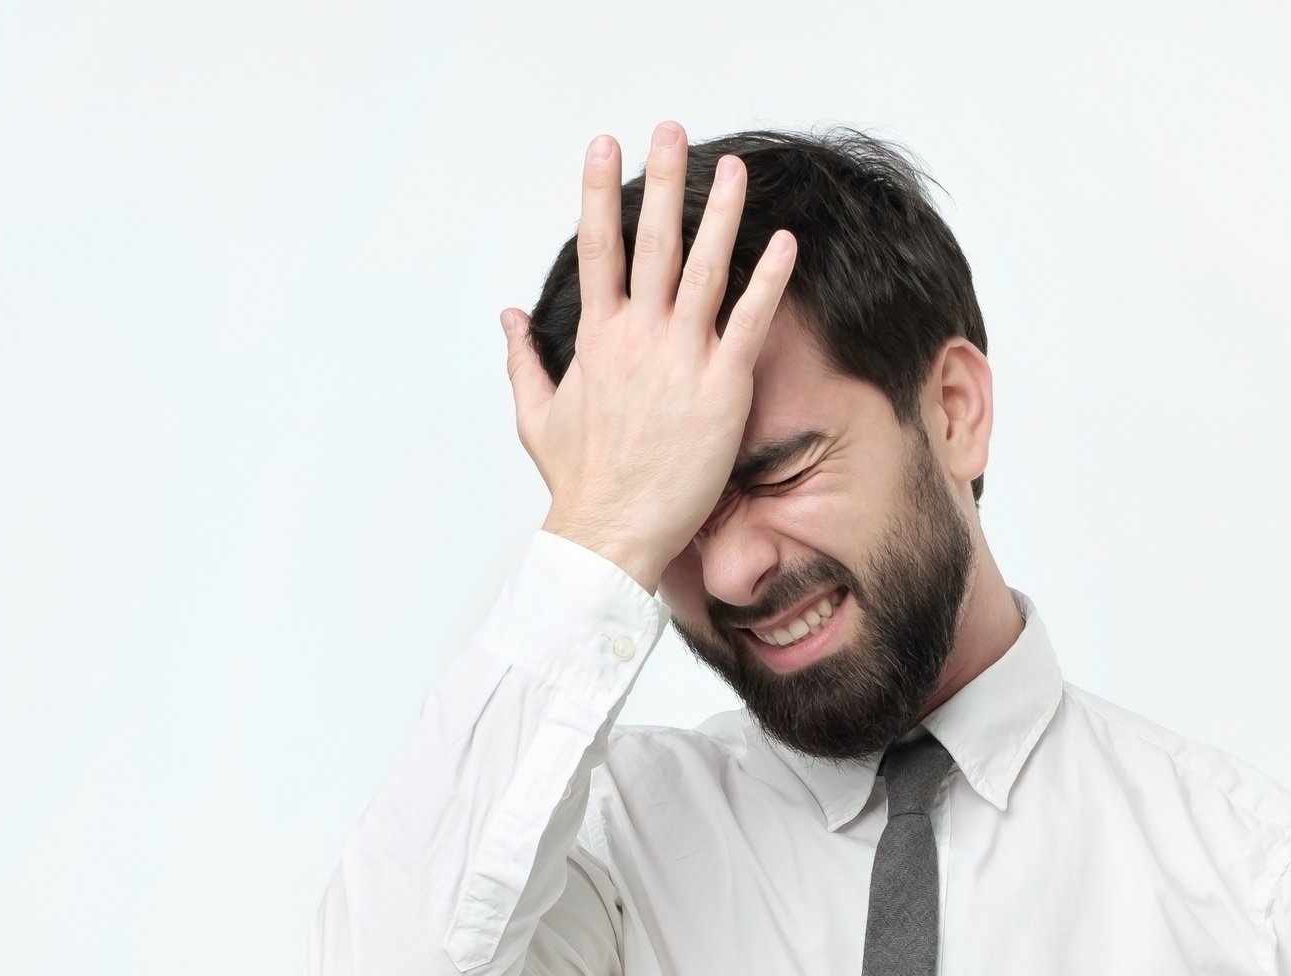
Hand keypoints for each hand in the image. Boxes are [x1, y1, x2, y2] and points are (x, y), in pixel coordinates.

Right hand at [500, 120, 797, 593]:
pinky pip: (748, 321)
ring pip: (704, 269)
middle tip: (670, 129)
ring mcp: (680, 359)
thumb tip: (508, 317)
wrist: (610, 532)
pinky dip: (767, 280)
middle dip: (661, 180)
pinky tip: (782, 244)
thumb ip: (523, 358)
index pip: (598, 249)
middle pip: (652, 242)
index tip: (604, 146)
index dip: (599, 192)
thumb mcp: (536, 415)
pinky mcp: (720, 388)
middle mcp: (637, 338)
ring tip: (733, 169)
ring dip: (720, 213)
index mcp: (596, 339)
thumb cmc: (580, 483)